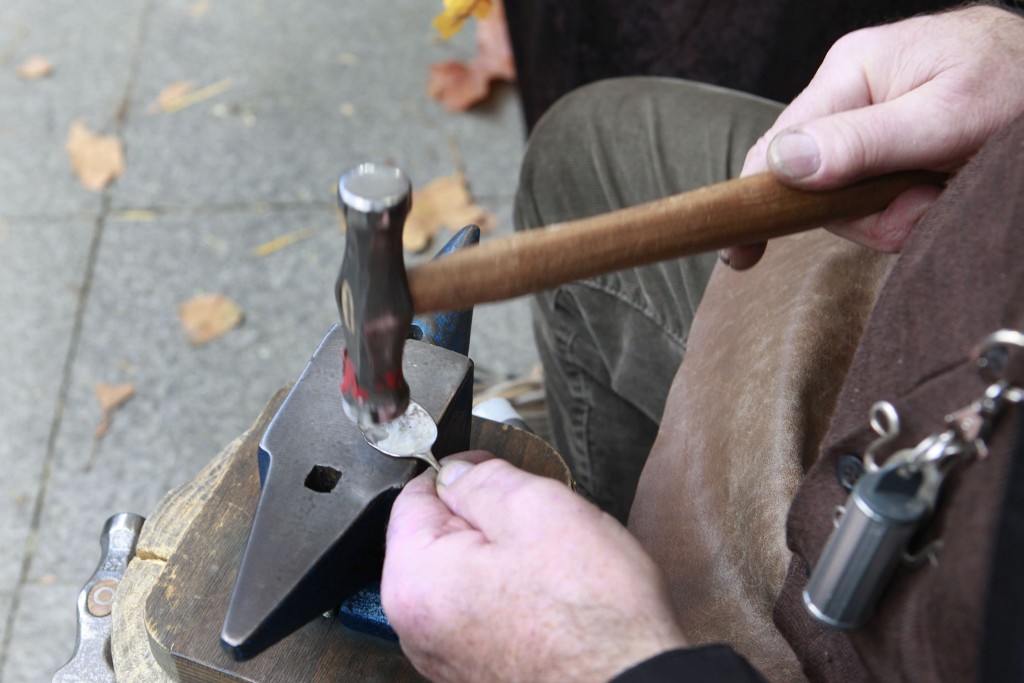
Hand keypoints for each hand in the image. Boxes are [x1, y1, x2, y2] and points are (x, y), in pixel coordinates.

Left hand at [381, 452, 686, 682]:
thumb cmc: (590, 612)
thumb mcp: (536, 509)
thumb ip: (482, 479)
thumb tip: (455, 472)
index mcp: (415, 580)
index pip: (414, 496)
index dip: (461, 472)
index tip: (495, 468)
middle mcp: (418, 625)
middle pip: (439, 538)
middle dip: (486, 519)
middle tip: (538, 522)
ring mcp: (446, 654)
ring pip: (466, 574)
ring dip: (504, 557)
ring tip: (553, 565)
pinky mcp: (477, 670)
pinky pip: (485, 610)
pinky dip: (514, 594)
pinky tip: (554, 596)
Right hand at [722, 6, 1023, 269]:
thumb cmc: (1022, 82)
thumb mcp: (949, 116)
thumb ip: (865, 142)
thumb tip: (785, 164)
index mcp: (852, 72)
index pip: (779, 145)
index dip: (759, 200)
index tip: (739, 255)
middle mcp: (852, 96)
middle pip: (816, 186)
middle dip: (869, 213)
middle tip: (925, 202)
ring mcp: (872, 124)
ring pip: (850, 203)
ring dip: (899, 215)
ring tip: (946, 189)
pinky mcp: (892, 148)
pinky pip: (879, 200)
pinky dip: (913, 210)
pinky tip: (944, 190)